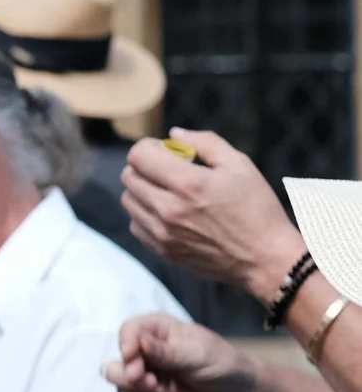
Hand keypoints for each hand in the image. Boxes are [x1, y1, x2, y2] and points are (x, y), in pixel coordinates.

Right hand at [102, 313, 256, 391]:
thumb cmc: (223, 364)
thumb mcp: (198, 354)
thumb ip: (167, 351)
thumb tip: (139, 341)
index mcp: (160, 329)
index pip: (130, 330)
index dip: (126, 342)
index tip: (131, 356)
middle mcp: (146, 349)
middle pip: (118, 355)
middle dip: (126, 370)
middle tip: (144, 379)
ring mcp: (144, 372)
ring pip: (116, 377)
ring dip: (132, 386)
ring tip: (155, 390)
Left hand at [120, 128, 306, 299]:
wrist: (263, 257)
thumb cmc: (256, 208)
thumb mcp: (239, 165)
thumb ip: (205, 143)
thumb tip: (174, 134)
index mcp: (187, 183)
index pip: (138, 156)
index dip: (149, 147)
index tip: (165, 150)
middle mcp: (167, 208)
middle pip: (129, 176)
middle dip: (145, 166)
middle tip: (168, 168)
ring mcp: (161, 232)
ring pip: (128, 200)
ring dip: (142, 189)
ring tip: (169, 190)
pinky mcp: (160, 250)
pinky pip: (136, 224)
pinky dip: (145, 213)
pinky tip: (169, 211)